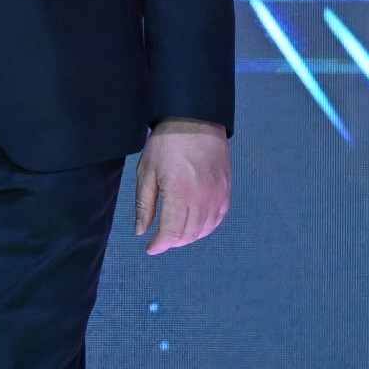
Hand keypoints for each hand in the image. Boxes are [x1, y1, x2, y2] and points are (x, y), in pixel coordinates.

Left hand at [135, 120, 230, 253]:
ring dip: (189, 236)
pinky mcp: (226, 189)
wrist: (195, 120)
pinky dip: (206, 227)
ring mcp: (218, 193)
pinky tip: (195, 225)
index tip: (151, 248)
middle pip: (189, 233)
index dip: (161, 244)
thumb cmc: (166, 144)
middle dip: (173, 242)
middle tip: (161, 241)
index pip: (172, 232)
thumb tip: (142, 231)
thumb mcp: (146, 172)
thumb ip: (144, 205)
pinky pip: (218, 217)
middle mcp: (203, 197)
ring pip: (205, 228)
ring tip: (175, 234)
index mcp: (180, 193)